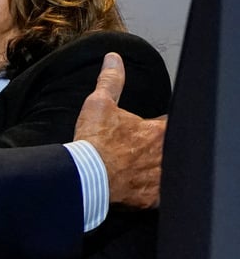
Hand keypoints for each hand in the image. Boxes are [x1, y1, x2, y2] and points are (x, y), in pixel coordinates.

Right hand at [74, 53, 167, 207]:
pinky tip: (136, 186)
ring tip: (135, 167)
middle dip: (158, 148)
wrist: (86, 176)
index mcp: (159, 131)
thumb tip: (114, 59)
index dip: (159, 125)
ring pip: (167, 172)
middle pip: (172, 149)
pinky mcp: (152, 199)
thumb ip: (111, 80)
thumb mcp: (99, 103)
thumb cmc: (94, 141)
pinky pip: (160, 195)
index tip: (146, 128)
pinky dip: (150, 191)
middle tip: (136, 148)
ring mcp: (161, 179)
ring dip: (156, 169)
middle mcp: (166, 155)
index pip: (171, 124)